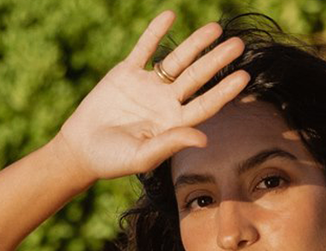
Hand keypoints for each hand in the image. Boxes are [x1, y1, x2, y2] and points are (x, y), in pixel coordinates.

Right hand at [54, 10, 249, 183]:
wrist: (81, 149)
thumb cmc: (113, 160)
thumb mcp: (143, 156)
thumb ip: (172, 143)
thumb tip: (204, 138)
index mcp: (173, 124)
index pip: (205, 104)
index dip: (224, 91)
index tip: (244, 77)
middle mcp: (165, 103)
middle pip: (197, 77)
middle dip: (216, 60)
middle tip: (238, 44)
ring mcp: (147, 86)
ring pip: (176, 60)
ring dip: (194, 44)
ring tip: (215, 29)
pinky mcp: (126, 73)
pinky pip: (144, 48)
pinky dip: (155, 32)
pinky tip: (170, 16)